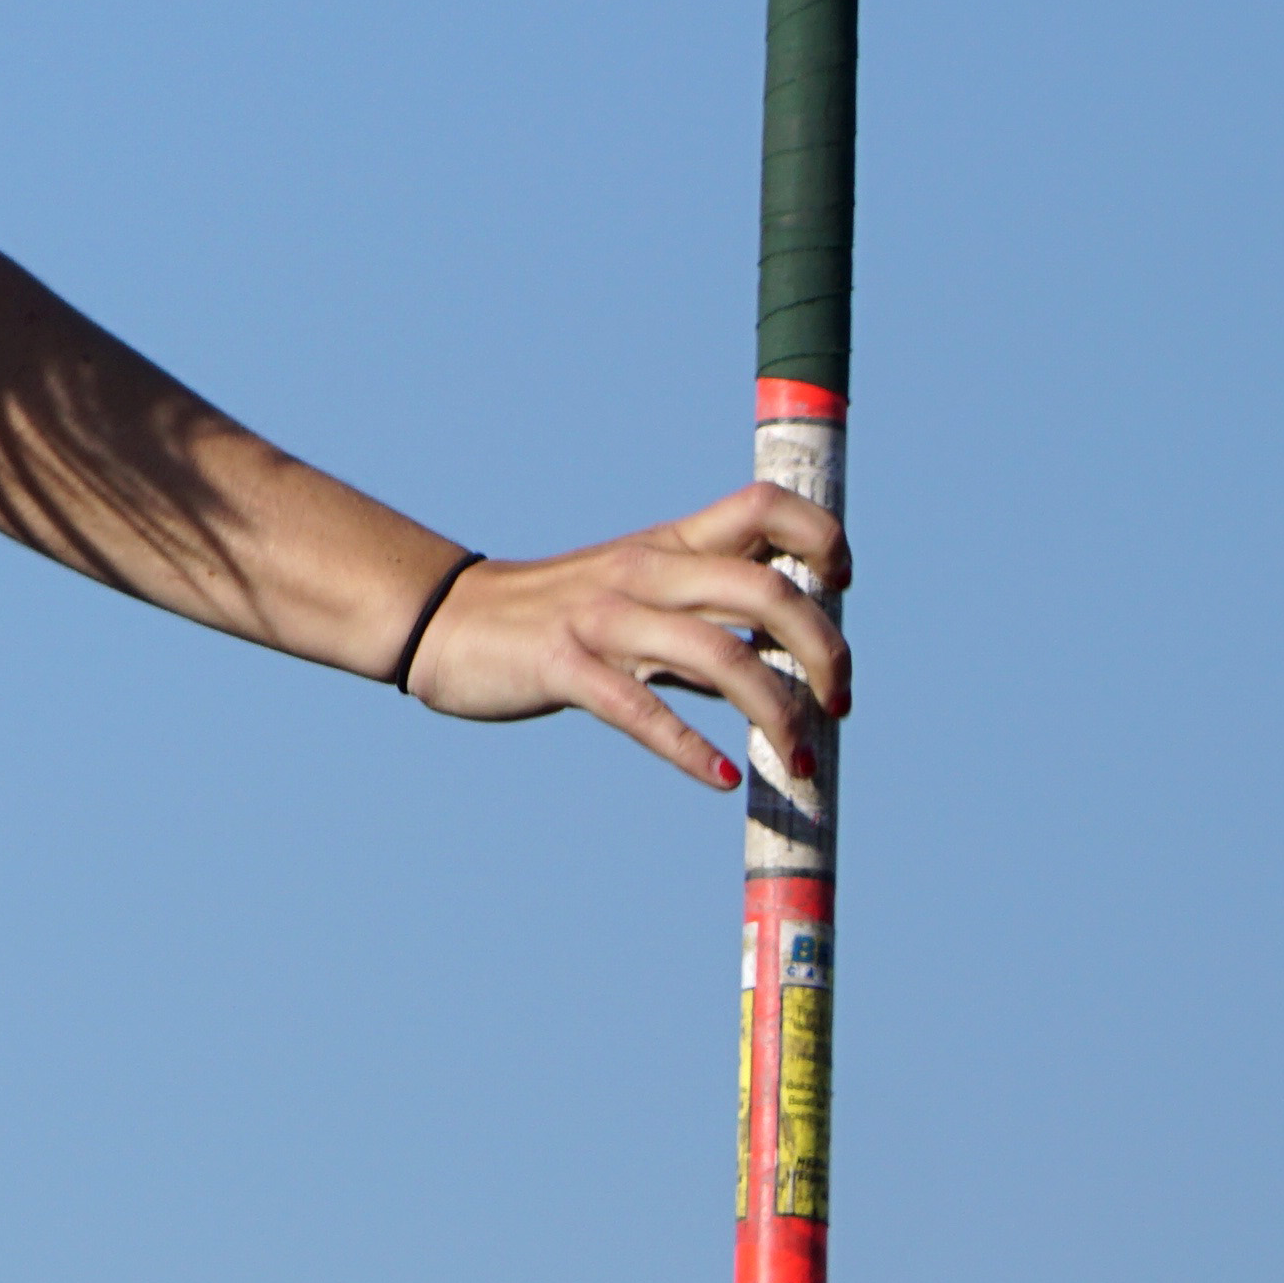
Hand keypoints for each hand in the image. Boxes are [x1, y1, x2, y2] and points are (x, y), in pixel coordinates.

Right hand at [401, 487, 848, 789]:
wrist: (443, 619)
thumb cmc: (552, 614)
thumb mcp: (635, 590)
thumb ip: (704, 609)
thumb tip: (790, 650)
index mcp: (668, 544)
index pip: (766, 506)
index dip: (822, 538)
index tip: (840, 587)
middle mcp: (645, 571)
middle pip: (767, 591)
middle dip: (825, 651)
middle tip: (838, 703)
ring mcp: (604, 618)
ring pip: (721, 655)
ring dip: (777, 713)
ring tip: (799, 759)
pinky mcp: (565, 666)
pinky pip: (641, 710)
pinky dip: (690, 749)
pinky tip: (721, 776)